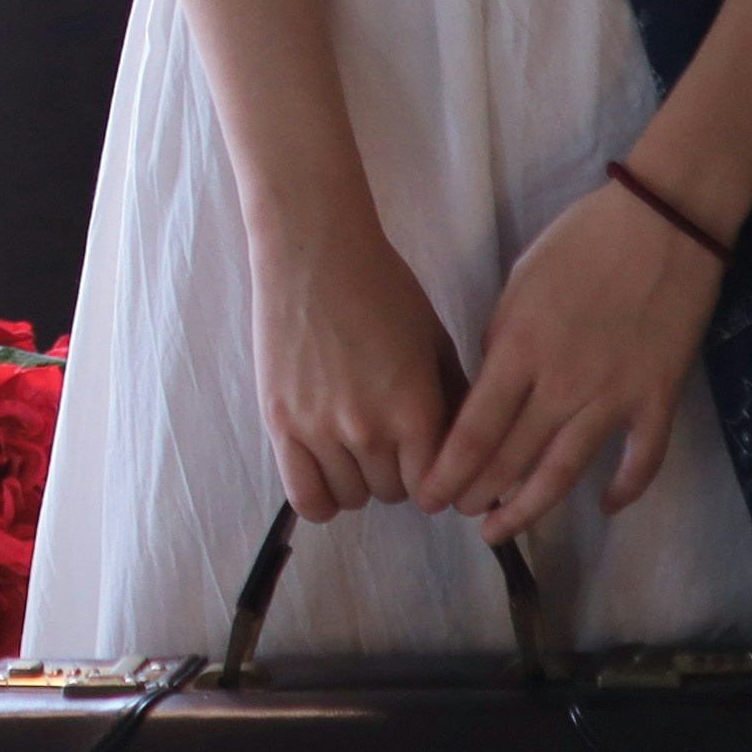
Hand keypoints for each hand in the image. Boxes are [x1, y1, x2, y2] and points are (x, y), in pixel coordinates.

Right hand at [249, 193, 465, 522]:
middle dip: (396, 474)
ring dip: (358, 480)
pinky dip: (322, 497)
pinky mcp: (282, 425)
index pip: (433, 486)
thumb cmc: (383, 288)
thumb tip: (469, 449)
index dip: (433, 478)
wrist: (315, 253)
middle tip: (389, 443)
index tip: (425, 465)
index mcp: (416, 409)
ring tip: (355, 448)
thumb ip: (454, 401)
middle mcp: (370, 429)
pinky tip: (328, 471)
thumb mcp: (435, 342)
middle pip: (392, 493)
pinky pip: (306, 498)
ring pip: (351, 497)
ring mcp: (321, 430)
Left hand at [421, 179, 724, 538]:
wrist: (664, 222)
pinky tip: (607, 508)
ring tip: (503, 530)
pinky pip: (642, 459)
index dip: (447, 473)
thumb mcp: (520, 282)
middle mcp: (561, 386)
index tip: (429, 497)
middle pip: (511, 460)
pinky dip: (626, 489)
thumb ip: (502, 339)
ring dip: (530, 509)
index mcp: (519, 351)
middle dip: (478, 495)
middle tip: (459, 514)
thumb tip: (490, 386)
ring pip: (565, 473)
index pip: (473, 432)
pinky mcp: (658, 399)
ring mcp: (613, 397)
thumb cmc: (583, 240)